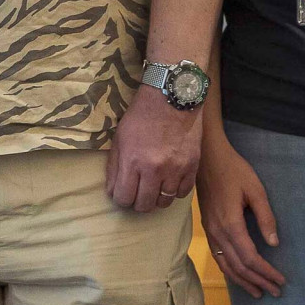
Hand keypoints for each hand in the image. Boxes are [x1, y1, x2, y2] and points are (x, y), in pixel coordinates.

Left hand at [106, 85, 202, 212]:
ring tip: (153, 188)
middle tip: (137, 193)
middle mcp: (154, 169)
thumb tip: (113, 191)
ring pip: (164, 203)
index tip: (123, 194)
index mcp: (132, 161)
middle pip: (144, 205)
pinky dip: (174, 191)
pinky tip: (169, 182)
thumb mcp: (119, 138)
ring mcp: (175, 169)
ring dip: (156, 198)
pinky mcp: (192, 167)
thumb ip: (115, 166)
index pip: (123, 198)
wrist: (172, 99)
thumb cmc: (142, 115)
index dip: (121, 199)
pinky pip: (182, 193)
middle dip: (137, 203)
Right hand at [196, 144, 284, 296]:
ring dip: (243, 281)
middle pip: (239, 266)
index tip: (281, 280)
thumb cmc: (234, 171)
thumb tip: (274, 243)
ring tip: (258, 292)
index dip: (266, 272)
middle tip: (276, 291)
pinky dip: (230, 271)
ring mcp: (210, 232)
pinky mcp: (208, 229)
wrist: (207, 160)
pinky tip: (239, 276)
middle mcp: (218, 233)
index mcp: (231, 224)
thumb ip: (266, 217)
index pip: (251, 258)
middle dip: (258, 281)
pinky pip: (218, 257)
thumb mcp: (256, 190)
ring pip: (226, 265)